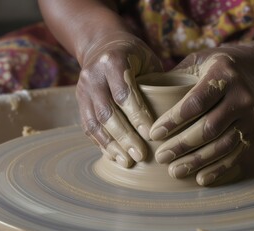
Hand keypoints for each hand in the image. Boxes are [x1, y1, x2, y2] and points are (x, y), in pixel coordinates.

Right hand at [76, 32, 162, 167]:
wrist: (102, 44)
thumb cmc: (134, 55)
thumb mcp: (148, 60)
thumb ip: (158, 83)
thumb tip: (175, 116)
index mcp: (113, 61)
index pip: (125, 93)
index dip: (137, 116)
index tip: (152, 135)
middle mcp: (93, 75)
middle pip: (108, 112)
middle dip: (125, 137)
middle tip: (140, 156)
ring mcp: (83, 89)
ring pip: (95, 123)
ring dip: (111, 145)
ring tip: (127, 162)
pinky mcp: (79, 101)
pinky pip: (88, 126)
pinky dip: (101, 143)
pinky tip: (114, 156)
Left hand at [150, 46, 253, 185]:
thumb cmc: (219, 65)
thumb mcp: (199, 61)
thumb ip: (175, 77)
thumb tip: (141, 96)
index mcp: (223, 74)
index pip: (196, 102)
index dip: (174, 120)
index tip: (153, 133)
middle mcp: (241, 96)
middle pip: (209, 127)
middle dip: (182, 145)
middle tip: (160, 157)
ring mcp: (250, 117)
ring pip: (222, 145)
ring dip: (197, 161)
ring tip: (175, 171)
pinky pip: (236, 154)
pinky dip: (218, 169)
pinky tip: (201, 178)